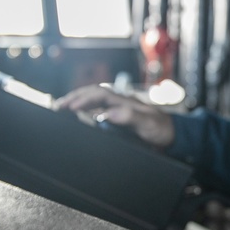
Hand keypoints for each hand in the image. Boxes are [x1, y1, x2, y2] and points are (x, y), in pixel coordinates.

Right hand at [52, 84, 175, 147]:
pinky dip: (84, 110)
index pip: (100, 95)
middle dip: (74, 97)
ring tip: (61, 108)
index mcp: (125, 100)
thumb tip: (108, 114)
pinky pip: (97, 110)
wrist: (172, 135)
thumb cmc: (162, 129)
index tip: (70, 107)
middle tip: (58, 106)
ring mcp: (117, 109)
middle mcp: (119, 102)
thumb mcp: (148, 124)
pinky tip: (76, 115)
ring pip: (93, 100)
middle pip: (93, 94)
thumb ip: (130, 118)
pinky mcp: (117, 118)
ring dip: (77, 102)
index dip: (84, 99)